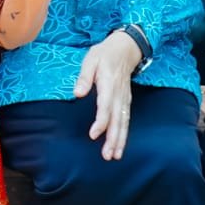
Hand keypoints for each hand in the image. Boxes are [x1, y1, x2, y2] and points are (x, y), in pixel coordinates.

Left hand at [73, 29, 142, 159]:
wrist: (125, 49)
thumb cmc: (104, 54)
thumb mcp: (90, 59)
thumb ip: (84, 77)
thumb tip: (78, 93)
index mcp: (109, 83)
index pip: (106, 106)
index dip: (101, 122)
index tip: (94, 135)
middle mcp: (119, 94)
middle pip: (117, 119)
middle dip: (113, 138)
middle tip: (107, 155)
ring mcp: (124, 98)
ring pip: (124, 122)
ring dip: (120, 140)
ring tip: (115, 156)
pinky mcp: (126, 101)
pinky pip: (126, 119)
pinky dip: (124, 134)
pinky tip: (120, 146)